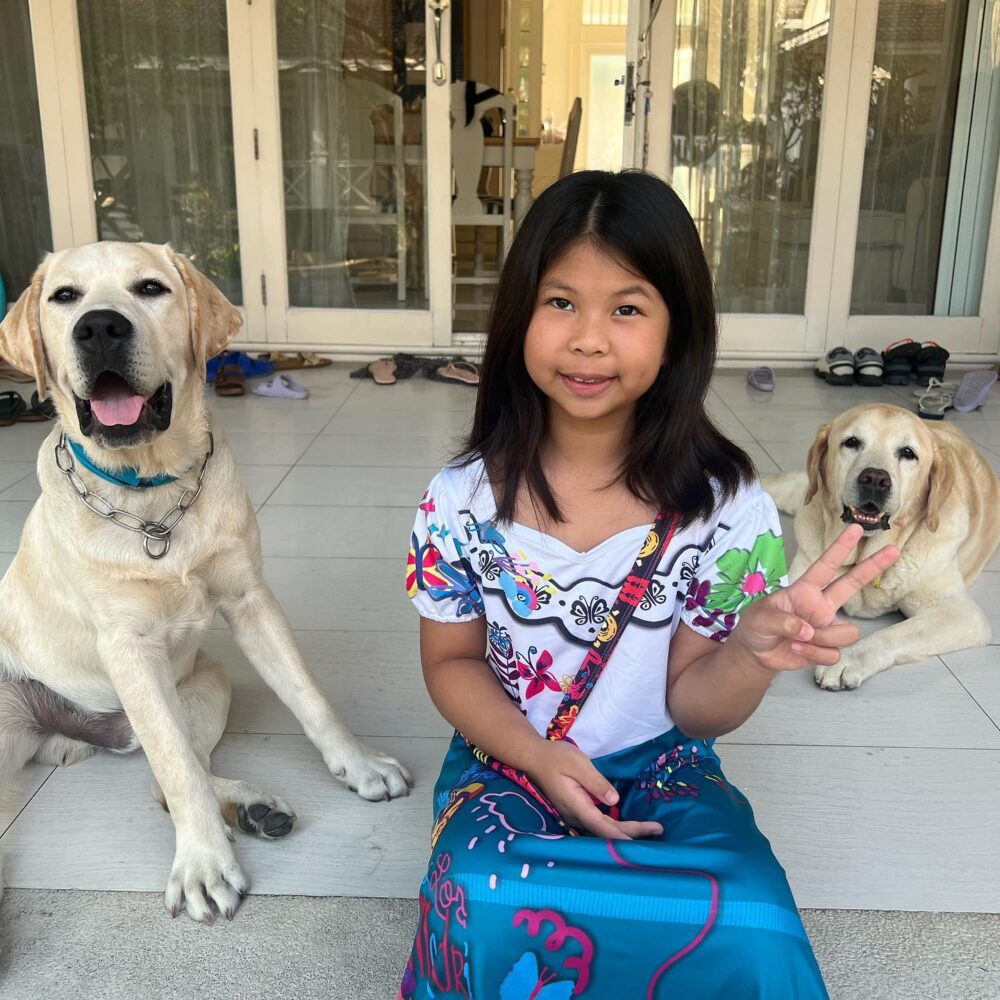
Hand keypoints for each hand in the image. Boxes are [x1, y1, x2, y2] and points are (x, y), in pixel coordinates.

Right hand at [525, 740, 662, 839]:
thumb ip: (596, 782)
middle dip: (632, 833)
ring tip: (648, 830)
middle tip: (658, 830)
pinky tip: (626, 825)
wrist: (534, 757)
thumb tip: (614, 802)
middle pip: (606, 833)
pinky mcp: (576, 811)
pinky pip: (597, 824)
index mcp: (577, 805)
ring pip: (602, 831)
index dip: (627, 834)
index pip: (604, 827)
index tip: (649, 834)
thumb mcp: (577, 763)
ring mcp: (574, 815)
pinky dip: (614, 827)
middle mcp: (575, 816)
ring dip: (624, 832)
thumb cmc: (556, 757)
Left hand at [733, 523, 898, 672]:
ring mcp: (826, 626)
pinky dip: (814, 654)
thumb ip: (783, 621)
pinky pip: (834, 653)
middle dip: (872, 566)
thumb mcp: (760, 618)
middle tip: (893, 549)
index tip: (855, 528)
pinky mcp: (827, 647)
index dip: (840, 547)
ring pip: (847, 632)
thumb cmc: (757, 626)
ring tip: (798, 640)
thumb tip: (808, 630)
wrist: (756, 652)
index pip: (825, 566)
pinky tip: (798, 650)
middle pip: (852, 584)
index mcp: (804, 590)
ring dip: (822, 640)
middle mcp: (821, 605)